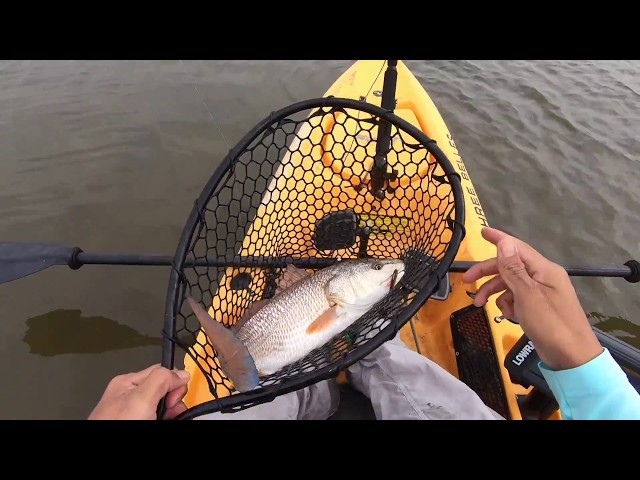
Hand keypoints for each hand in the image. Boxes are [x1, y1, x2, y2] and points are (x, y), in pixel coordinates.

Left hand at [88, 364, 189, 419]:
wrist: (104, 455)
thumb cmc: (116, 425)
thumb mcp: (140, 399)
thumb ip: (160, 380)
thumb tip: (180, 373)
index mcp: (128, 383)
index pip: (161, 371)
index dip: (172, 382)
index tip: (173, 397)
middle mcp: (132, 397)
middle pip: (165, 390)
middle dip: (173, 401)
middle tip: (167, 413)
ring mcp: (136, 413)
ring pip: (165, 406)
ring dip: (172, 413)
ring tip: (165, 420)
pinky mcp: (141, 422)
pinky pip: (161, 417)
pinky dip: (168, 419)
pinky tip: (164, 422)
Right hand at [462, 227, 602, 370]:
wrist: (571, 357)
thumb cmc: (551, 324)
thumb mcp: (527, 295)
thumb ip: (513, 269)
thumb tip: (504, 243)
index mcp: (544, 269)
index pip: (517, 247)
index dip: (498, 239)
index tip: (482, 232)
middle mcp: (543, 277)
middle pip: (510, 266)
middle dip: (488, 272)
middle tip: (467, 281)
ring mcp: (541, 292)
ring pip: (511, 283)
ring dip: (494, 291)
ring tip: (480, 304)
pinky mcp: (538, 307)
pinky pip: (517, 297)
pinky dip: (508, 303)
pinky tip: (507, 314)